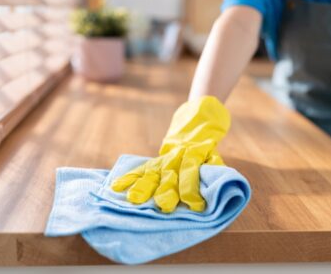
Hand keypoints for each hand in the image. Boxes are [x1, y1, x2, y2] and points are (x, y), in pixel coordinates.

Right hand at [111, 96, 230, 212]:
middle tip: (164, 206)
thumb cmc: (206, 148)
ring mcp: (163, 160)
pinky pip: (139, 170)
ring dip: (144, 187)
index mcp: (193, 155)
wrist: (194, 125)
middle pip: (170, 175)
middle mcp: (176, 157)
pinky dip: (128, 178)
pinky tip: (116, 187)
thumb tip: (214, 188)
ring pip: (152, 174)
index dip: (192, 188)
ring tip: (134, 199)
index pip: (192, 172)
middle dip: (167, 190)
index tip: (195, 206)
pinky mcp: (153, 162)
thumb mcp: (213, 155)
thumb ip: (213, 168)